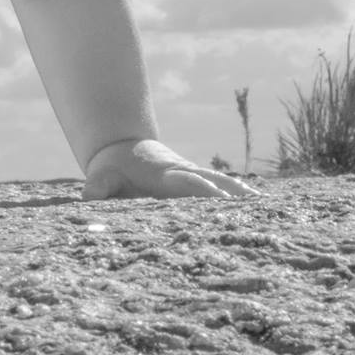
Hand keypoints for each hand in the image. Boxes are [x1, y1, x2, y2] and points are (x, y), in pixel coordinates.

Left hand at [84, 137, 256, 200]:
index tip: (219, 197)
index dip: (202, 189)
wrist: (120, 148)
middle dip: (231, 193)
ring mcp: (192, 174)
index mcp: (163, 174)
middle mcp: (183, 172)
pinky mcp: (196, 180)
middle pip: (212, 180)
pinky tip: (259, 206)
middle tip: (255, 206)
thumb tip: (90, 199)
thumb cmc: (110, 169)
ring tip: (265, 206)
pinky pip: (221, 186)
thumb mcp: (100, 177)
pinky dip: (239, 194)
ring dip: (240, 193)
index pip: (186, 181)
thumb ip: (97, 189)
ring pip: (221, 181)